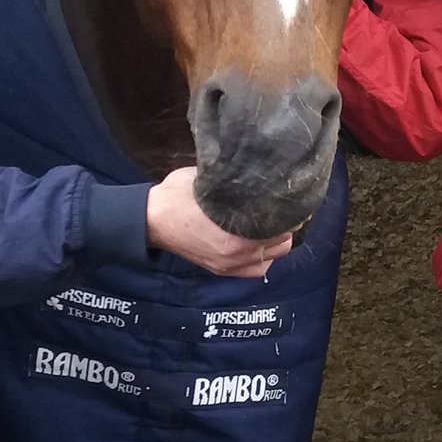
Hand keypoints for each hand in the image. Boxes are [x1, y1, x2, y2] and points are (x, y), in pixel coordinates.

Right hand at [145, 167, 294, 276]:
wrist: (151, 219)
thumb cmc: (177, 195)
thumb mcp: (209, 180)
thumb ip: (236, 182)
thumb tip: (259, 172)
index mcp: (236, 234)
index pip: (281, 225)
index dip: (289, 210)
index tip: (290, 198)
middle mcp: (237, 254)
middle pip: (282, 243)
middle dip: (285, 226)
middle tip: (283, 210)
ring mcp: (229, 265)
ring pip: (272, 258)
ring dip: (276, 243)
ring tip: (272, 226)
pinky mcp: (221, 270)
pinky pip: (256, 270)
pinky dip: (263, 258)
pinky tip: (261, 244)